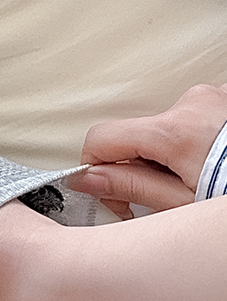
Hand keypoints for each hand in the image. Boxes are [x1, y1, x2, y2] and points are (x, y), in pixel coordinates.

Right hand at [68, 83, 226, 217]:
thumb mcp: (182, 204)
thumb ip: (130, 187)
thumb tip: (88, 178)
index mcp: (173, 130)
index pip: (102, 137)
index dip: (96, 167)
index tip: (112, 192)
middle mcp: (189, 103)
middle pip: (138, 133)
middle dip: (144, 165)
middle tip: (167, 197)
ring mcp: (211, 97)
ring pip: (167, 126)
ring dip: (173, 153)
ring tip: (200, 180)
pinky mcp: (224, 98)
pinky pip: (194, 117)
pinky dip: (196, 140)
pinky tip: (213, 163)